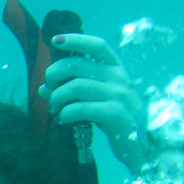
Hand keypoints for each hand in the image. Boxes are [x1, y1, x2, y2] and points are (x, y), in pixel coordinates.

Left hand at [38, 33, 145, 173]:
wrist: (140, 143)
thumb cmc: (114, 118)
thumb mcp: (95, 99)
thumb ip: (71, 91)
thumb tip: (43, 88)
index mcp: (116, 69)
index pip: (97, 45)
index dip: (75, 39)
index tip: (55, 40)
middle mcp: (119, 77)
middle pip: (77, 64)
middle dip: (54, 74)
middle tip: (49, 90)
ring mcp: (119, 95)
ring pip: (75, 86)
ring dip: (57, 97)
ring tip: (55, 108)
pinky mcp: (115, 113)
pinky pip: (81, 108)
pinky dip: (66, 113)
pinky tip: (62, 119)